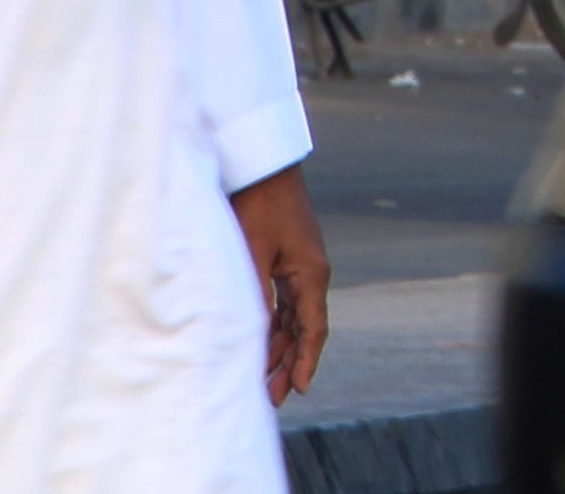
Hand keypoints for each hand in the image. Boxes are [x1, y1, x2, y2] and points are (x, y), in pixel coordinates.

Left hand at [229, 163, 330, 402]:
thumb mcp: (252, 254)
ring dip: (280, 348)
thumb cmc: (257, 206)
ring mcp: (300, 266)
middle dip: (290, 364)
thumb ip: (255, 297)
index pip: (312, 329)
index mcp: (311, 273)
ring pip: (294, 319)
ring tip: (263, 379)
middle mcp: (311, 273)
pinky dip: (275, 327)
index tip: (299, 390)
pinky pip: (285, 303)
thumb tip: (252, 337)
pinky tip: (261, 344)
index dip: (305, 362)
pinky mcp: (287, 259)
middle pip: (305, 329)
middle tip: (273, 397)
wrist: (262, 166)